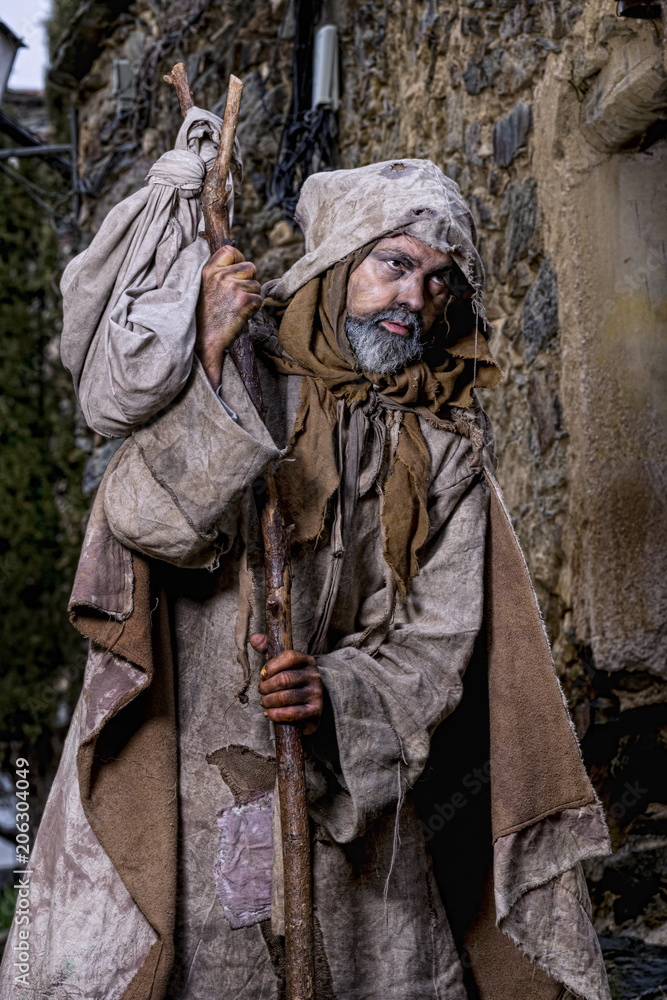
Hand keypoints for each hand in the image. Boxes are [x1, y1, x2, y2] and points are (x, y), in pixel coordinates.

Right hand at [195, 246, 261, 388]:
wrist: (202, 341)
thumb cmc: (203, 318)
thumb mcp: (202, 289)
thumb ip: (217, 275)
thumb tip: (237, 263)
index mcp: (208, 271)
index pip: (230, 250)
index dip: (240, 258)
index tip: (239, 271)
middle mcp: (220, 276)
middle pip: (250, 267)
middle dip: (249, 281)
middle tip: (238, 297)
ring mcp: (232, 287)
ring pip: (257, 285)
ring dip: (252, 297)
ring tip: (236, 309)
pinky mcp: (243, 301)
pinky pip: (259, 300)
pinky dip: (254, 310)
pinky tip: (240, 316)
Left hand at [250, 633, 322, 735]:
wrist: (310, 705)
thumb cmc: (292, 682)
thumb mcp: (281, 664)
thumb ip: (267, 649)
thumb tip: (253, 637)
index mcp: (307, 661)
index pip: (289, 657)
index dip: (271, 666)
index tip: (262, 674)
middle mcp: (314, 676)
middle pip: (285, 679)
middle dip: (266, 686)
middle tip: (261, 690)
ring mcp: (316, 694)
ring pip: (286, 697)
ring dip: (269, 701)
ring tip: (264, 702)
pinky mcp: (315, 712)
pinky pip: (292, 713)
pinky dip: (276, 714)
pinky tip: (269, 713)